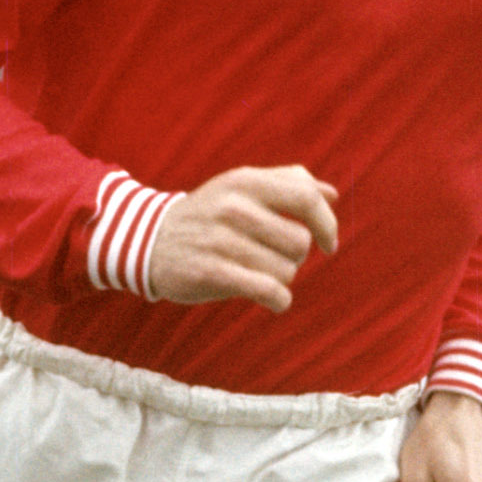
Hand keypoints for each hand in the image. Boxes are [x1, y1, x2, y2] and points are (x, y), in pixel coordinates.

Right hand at [143, 161, 338, 309]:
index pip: (306, 198)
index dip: (326, 223)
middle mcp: (234, 207)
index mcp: (246, 181)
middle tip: (272, 257)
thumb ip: (288, 183)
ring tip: (257, 272)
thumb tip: (332, 193)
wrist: (148, 240)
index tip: (328, 243)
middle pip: (300, 242)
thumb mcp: (241, 187)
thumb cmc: (208, 215)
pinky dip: (278, 300)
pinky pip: (269, 291)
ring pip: (287, 270)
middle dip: (294, 256)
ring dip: (280, 278)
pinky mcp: (213, 272)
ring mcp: (222, 240)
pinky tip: (271, 298)